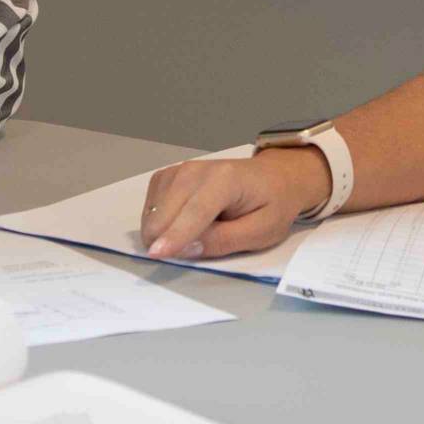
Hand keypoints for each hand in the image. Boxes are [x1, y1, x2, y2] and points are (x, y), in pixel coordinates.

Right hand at [137, 149, 327, 259]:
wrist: (273, 178)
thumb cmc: (271, 205)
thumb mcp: (261, 232)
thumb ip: (223, 241)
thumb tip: (186, 249)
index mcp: (225, 180)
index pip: (195, 212)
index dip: (176, 235)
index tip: (157, 254)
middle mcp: (197, 169)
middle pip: (166, 211)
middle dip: (165, 239)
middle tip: (192, 251)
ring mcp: (180, 170)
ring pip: (153, 210)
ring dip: (160, 232)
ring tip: (192, 237)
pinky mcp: (169, 175)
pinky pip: (150, 204)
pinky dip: (156, 221)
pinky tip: (178, 226)